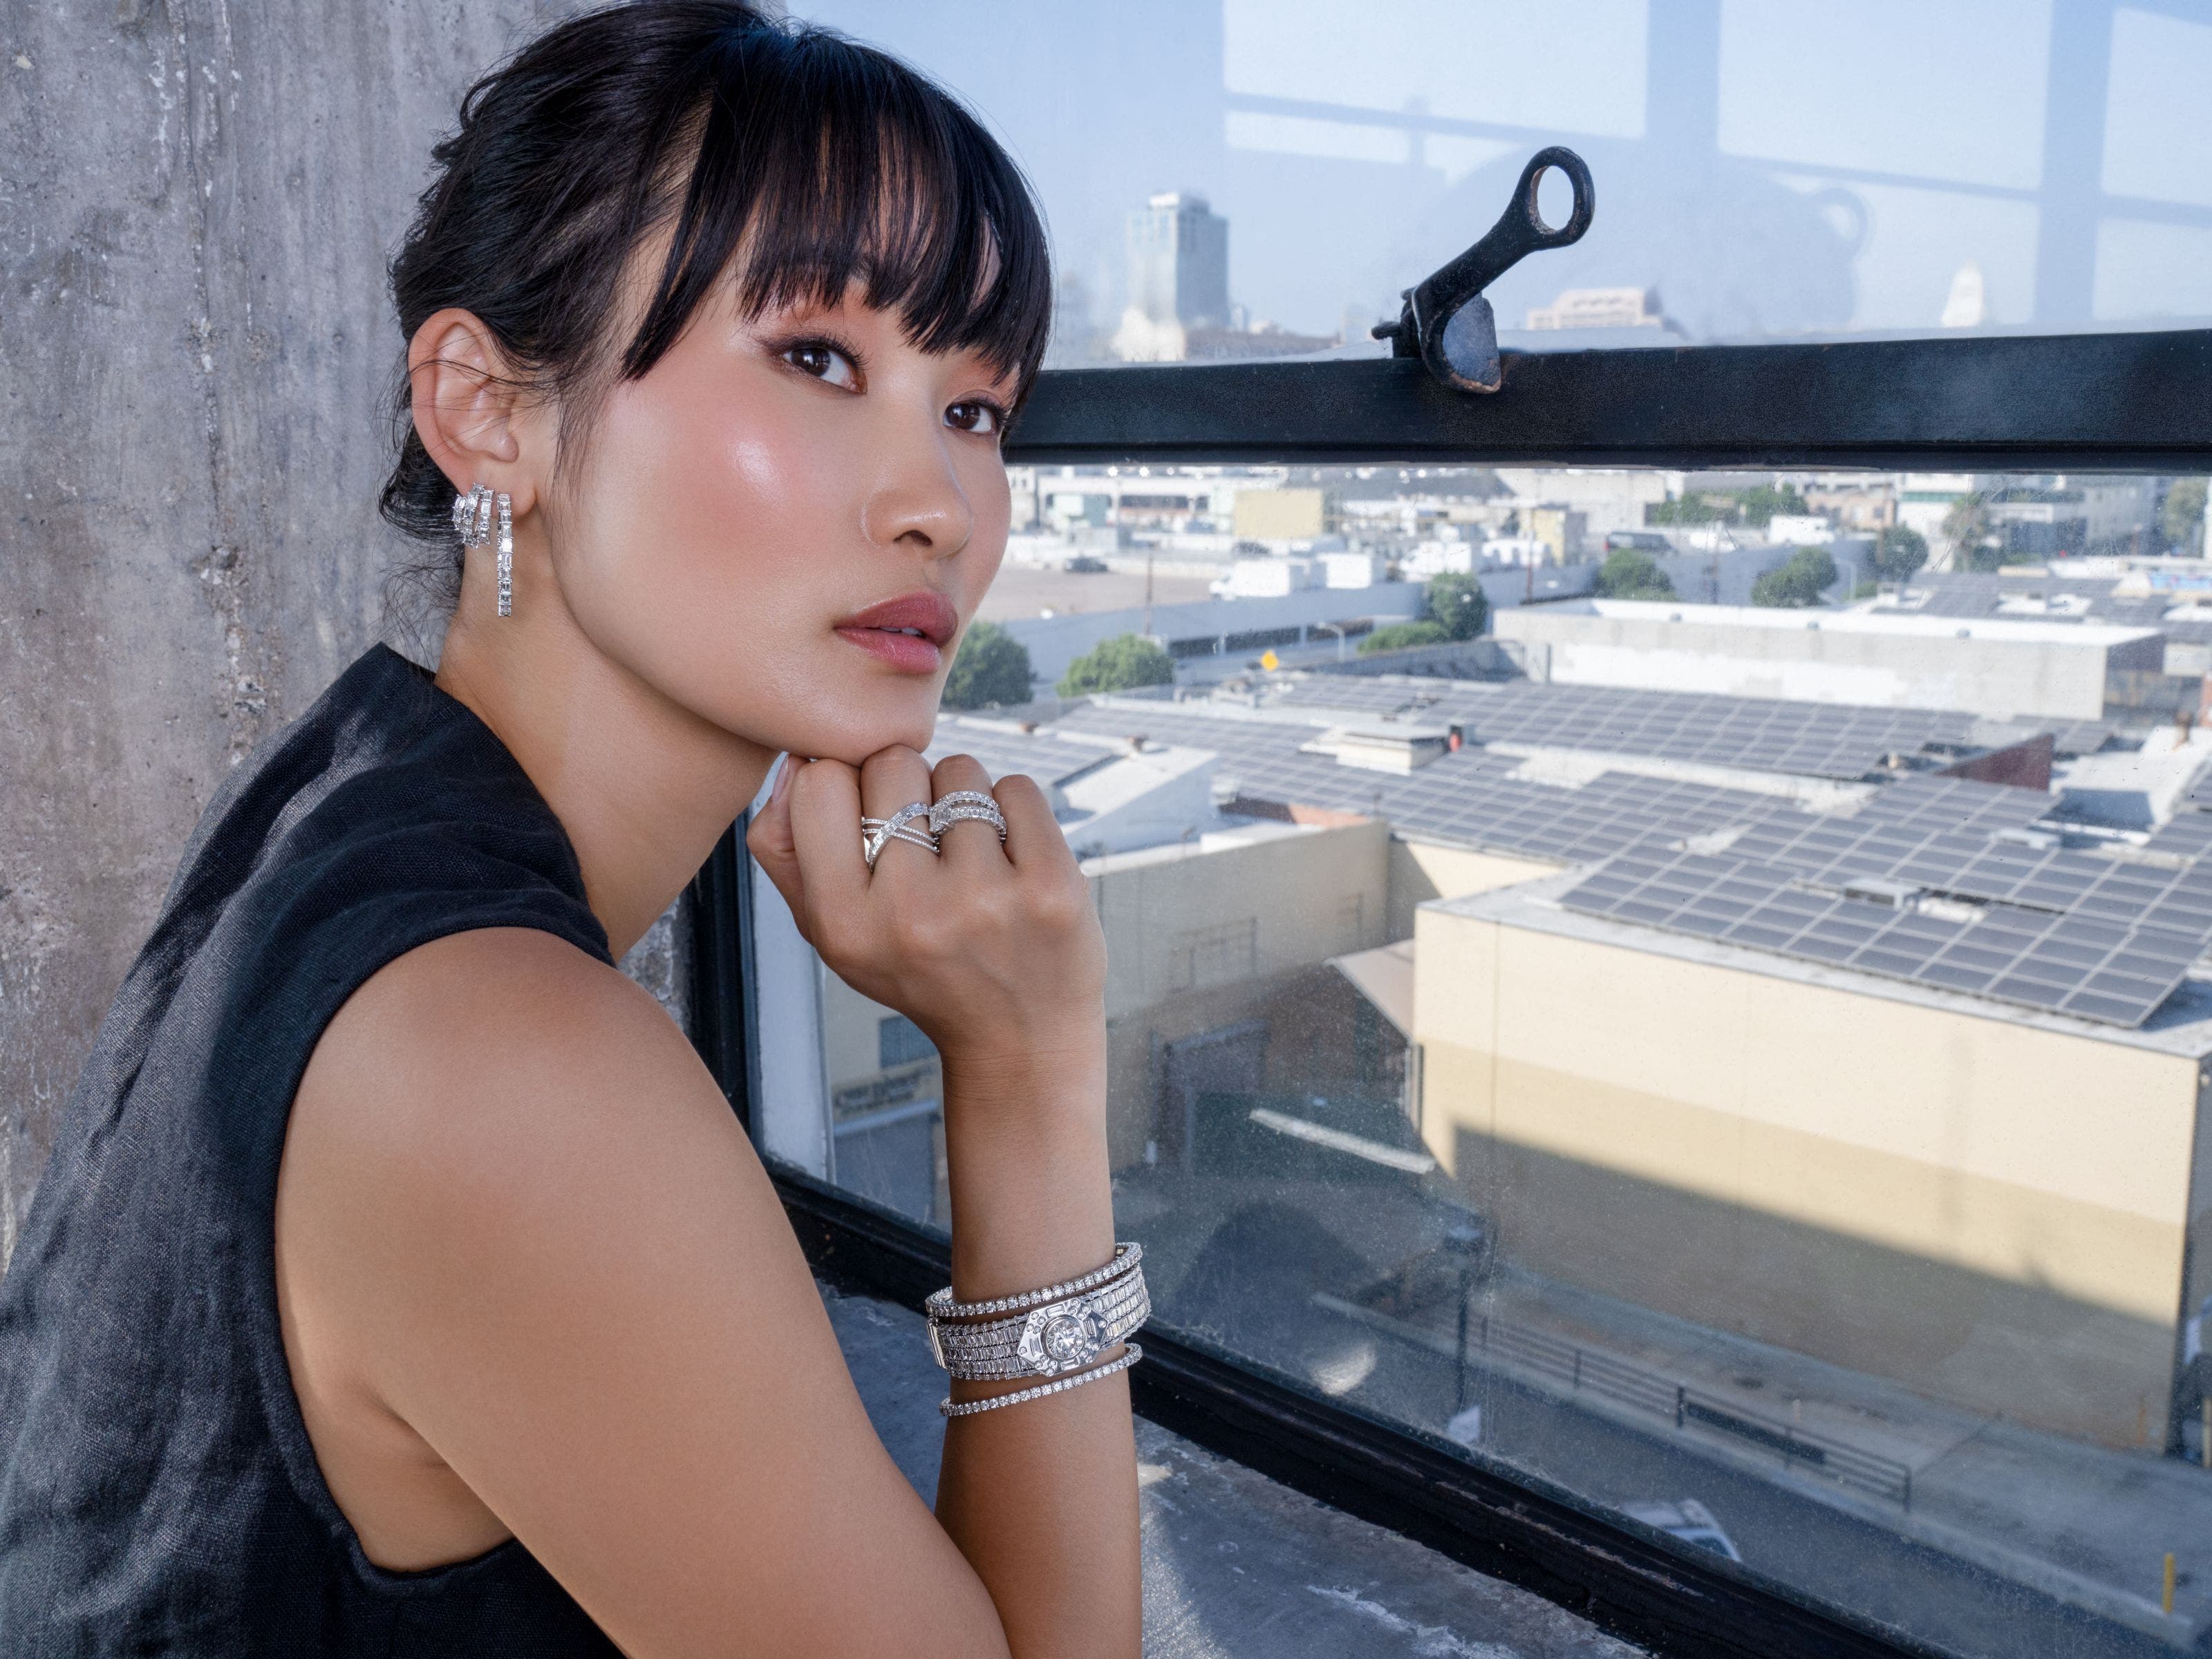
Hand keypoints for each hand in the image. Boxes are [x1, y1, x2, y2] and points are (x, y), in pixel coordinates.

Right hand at [746, 747, 1107, 1084]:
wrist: (1018, 1038)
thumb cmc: (917, 969)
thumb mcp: (829, 932)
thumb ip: (786, 849)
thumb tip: (796, 761)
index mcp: (844, 923)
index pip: (819, 783)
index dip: (846, 784)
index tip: (868, 818)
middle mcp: (911, 912)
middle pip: (892, 764)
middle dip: (908, 787)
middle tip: (925, 841)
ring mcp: (986, 899)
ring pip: (959, 771)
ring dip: (964, 799)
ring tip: (969, 857)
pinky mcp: (1051, 886)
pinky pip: (1017, 788)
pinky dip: (1013, 811)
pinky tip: (1010, 860)